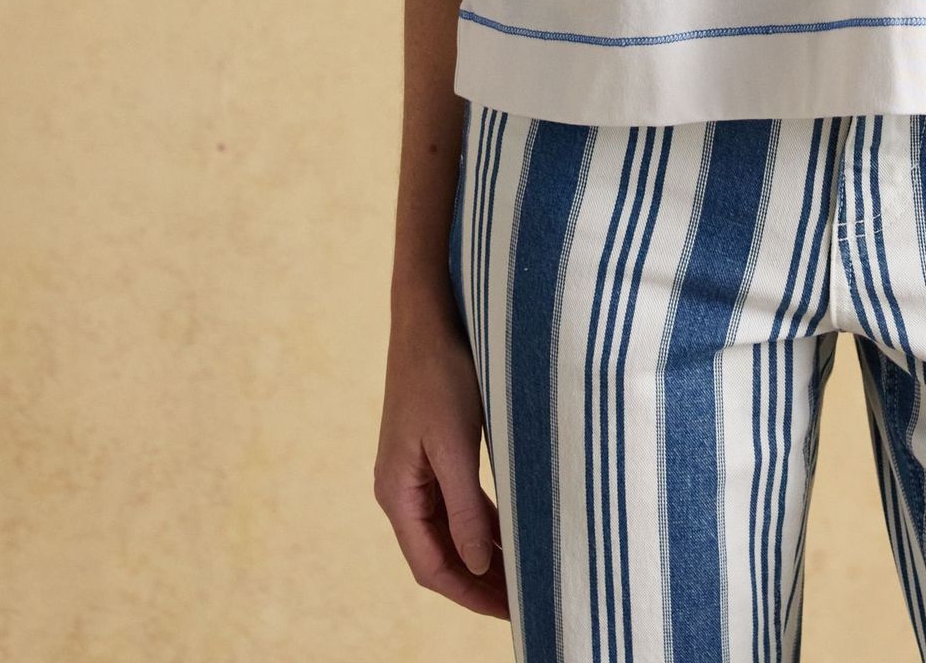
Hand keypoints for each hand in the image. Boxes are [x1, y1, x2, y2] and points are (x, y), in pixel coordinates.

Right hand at [374, 302, 509, 618]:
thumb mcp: (456, 443)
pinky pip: (458, 502)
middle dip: (481, 581)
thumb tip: (478, 566)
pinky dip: (485, 521)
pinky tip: (513, 529)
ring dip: (484, 553)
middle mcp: (401, 489)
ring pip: (451, 530)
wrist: (429, 314)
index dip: (470, 594)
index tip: (512, 611)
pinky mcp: (434, 450)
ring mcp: (416, 470)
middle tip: (528, 600)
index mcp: (397, 494)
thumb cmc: (439, 373)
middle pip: (441, 555)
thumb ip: (466, 507)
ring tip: (526, 574)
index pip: (432, 568)